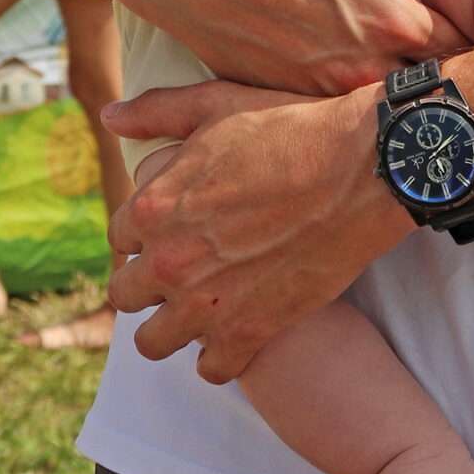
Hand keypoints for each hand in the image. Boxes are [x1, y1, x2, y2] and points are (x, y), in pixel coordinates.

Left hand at [105, 78, 405, 380]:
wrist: (362, 170)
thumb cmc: (291, 129)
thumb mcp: (218, 104)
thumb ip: (157, 112)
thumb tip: (110, 117)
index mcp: (155, 207)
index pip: (120, 236)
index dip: (146, 230)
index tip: (174, 226)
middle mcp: (170, 261)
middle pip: (125, 294)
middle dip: (149, 280)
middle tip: (187, 265)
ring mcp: (207, 303)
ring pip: (153, 343)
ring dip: (173, 325)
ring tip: (202, 304)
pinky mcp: (250, 332)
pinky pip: (211, 369)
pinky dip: (222, 354)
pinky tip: (239, 327)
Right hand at [130, 0, 473, 93]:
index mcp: (391, 20)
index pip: (466, 49)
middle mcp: (363, 68)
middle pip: (429, 86)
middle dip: (451, 76)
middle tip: (472, 61)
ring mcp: (323, 93)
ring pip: (383, 104)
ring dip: (401, 91)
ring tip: (420, 75)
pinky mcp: (289, 103)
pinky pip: (337, 114)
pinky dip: (355, 104)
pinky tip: (360, 84)